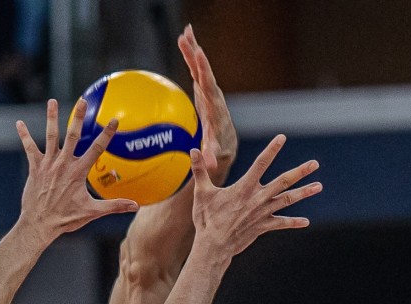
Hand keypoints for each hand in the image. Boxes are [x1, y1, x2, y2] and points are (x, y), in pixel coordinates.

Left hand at [15, 99, 137, 239]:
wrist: (39, 225)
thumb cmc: (66, 219)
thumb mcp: (92, 212)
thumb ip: (114, 205)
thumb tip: (135, 206)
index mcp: (78, 172)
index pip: (96, 149)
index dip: (106, 134)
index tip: (114, 120)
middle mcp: (63, 164)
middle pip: (73, 135)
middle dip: (78, 117)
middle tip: (83, 101)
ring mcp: (48, 164)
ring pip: (51, 136)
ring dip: (51, 118)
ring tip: (52, 101)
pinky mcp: (35, 167)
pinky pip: (29, 148)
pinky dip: (24, 135)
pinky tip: (19, 123)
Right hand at [178, 24, 237, 184]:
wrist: (225, 145)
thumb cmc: (219, 151)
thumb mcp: (215, 154)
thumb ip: (211, 156)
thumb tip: (208, 163)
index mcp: (215, 108)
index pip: (209, 87)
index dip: (204, 71)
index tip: (199, 54)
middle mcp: (213, 96)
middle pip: (203, 72)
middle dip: (196, 55)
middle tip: (188, 35)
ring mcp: (208, 91)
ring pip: (199, 68)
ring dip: (192, 50)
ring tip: (185, 32)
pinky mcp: (202, 90)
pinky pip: (195, 70)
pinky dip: (190, 56)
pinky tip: (184, 41)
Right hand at [188, 134, 319, 260]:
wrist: (214, 246)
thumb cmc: (207, 219)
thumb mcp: (202, 193)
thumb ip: (200, 170)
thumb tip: (193, 150)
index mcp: (244, 187)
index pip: (261, 163)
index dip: (272, 149)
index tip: (282, 137)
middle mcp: (258, 198)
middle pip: (284, 181)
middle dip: (300, 172)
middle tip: (315, 164)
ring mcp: (263, 213)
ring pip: (288, 200)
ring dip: (304, 193)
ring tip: (319, 186)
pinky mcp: (263, 226)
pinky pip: (282, 223)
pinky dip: (294, 222)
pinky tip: (306, 221)